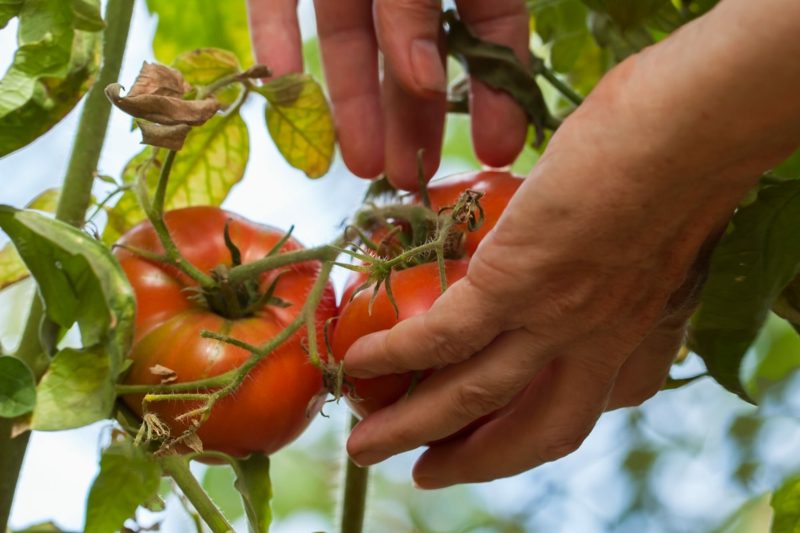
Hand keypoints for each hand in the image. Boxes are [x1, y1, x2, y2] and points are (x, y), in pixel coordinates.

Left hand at [247, 0, 528, 188]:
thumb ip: (417, 4)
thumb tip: (423, 80)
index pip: (493, 27)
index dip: (497, 91)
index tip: (499, 154)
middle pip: (414, 46)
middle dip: (415, 115)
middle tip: (416, 180)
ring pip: (350, 35)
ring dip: (354, 99)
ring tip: (364, 166)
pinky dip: (276, 41)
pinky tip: (281, 94)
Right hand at [341, 93, 718, 486]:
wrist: (695, 129)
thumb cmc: (690, 148)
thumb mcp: (672, 219)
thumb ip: (638, 242)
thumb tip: (595, 221)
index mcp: (650, 328)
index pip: (602, 399)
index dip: (554, 419)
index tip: (518, 422)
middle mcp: (604, 342)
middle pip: (533, 430)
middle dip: (476, 460)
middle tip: (424, 473)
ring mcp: (558, 320)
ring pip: (474, 397)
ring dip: (415, 428)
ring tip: (365, 445)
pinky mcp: (516, 285)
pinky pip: (443, 339)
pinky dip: (397, 356)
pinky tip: (360, 360)